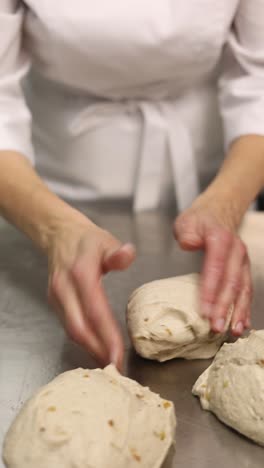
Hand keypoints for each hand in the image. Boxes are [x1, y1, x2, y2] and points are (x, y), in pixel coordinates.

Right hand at [47, 214, 135, 368]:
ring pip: (72, 331)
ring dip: (91, 349)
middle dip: (98, 351)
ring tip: (110, 363)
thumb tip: (127, 255)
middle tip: (116, 367)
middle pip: (79, 328)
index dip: (106, 335)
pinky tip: (97, 349)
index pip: (94, 310)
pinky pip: (69, 327)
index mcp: (80, 273)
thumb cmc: (87, 241)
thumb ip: (118, 252)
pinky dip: (84, 341)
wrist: (60, 235)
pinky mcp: (55, 303)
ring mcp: (57, 298)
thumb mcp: (106, 240)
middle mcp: (65, 289)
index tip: (119, 353)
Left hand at [174, 197, 251, 335]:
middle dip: (225, 307)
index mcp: (221, 240)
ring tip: (233, 331)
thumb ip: (187, 232)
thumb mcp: (187, 221)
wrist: (218, 212)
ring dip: (239, 312)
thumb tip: (189, 244)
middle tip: (216, 327)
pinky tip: (242, 324)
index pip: (216, 268)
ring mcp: (242, 261)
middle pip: (231, 282)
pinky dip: (245, 308)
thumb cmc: (200, 220)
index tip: (205, 310)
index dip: (211, 290)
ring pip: (243, 289)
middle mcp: (236, 252)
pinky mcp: (243, 269)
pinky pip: (246, 290)